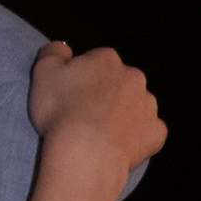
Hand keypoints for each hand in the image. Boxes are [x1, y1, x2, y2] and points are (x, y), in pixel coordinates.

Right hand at [27, 40, 164, 180]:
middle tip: (86, 115)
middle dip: (108, 94)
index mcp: (107, 59)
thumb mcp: (43, 71)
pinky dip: (137, 137)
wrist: (84, 152)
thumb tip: (63, 48)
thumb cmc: (61, 109)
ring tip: (102, 134)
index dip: (84, 78)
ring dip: (123, 114)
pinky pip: (148, 132)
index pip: (97, 61)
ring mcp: (148, 106)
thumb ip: (54, 52)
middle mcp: (134, 77)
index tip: (72, 95)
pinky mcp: (156, 132)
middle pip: (120, 82)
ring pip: (136, 106)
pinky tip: (119, 146)